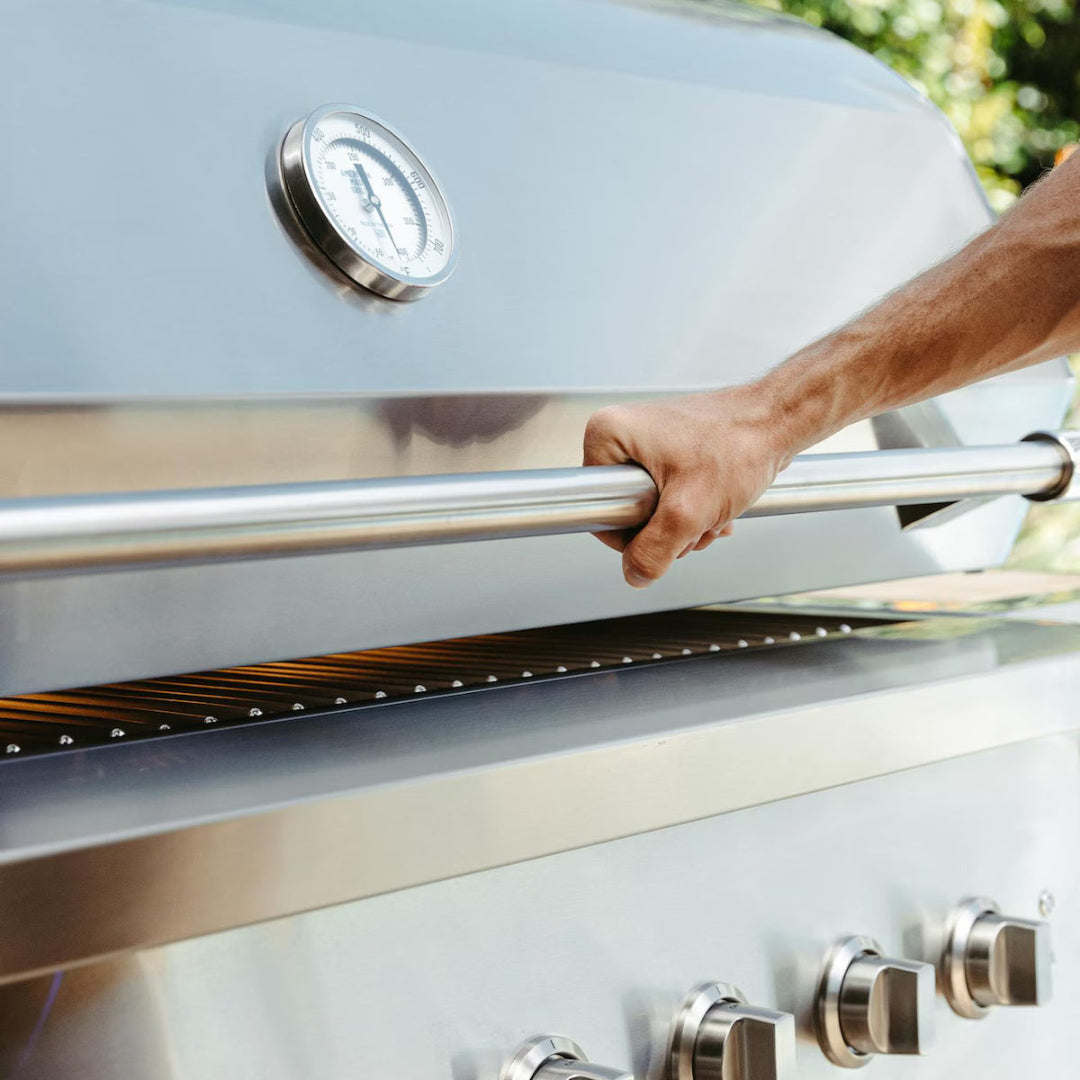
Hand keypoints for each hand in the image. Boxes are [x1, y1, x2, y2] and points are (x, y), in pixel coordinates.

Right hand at [583, 385, 800, 586]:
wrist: (779, 421)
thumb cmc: (740, 444)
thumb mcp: (689, 511)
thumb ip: (654, 551)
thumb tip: (635, 574)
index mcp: (607, 435)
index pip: (599, 510)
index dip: (634, 532)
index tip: (667, 520)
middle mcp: (621, 433)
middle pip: (628, 512)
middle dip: (668, 529)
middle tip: (698, 514)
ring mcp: (647, 442)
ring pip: (652, 509)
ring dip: (687, 523)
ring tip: (714, 508)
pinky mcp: (670, 451)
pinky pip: (670, 497)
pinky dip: (696, 510)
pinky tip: (719, 505)